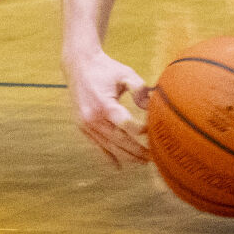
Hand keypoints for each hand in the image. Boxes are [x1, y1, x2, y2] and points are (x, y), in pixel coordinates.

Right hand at [64, 51, 151, 166]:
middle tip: (153, 157)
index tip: (154, 130)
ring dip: (126, 156)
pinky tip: (118, 167)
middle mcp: (92, 118)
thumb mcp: (125, 73)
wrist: (79, 66)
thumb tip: (150, 105)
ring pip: (108, 147)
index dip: (141, 130)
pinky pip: (96, 146)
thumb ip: (139, 88)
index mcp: (104, 105)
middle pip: (118, 141)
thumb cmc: (106, 68)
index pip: (126, 124)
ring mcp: (86, 125)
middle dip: (136, 151)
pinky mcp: (82, 128)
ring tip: (142, 162)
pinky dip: (108, 157)